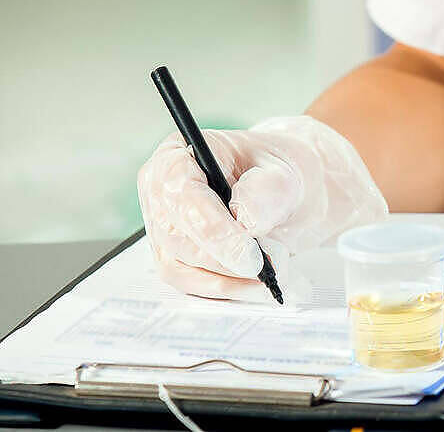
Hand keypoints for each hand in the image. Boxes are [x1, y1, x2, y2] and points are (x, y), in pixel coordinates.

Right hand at [137, 116, 387, 300]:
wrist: (280, 195)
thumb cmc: (274, 175)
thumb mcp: (282, 172)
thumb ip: (267, 191)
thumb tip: (245, 220)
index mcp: (178, 155)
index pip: (181, 193)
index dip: (213, 229)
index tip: (249, 256)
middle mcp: (160, 191)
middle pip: (175, 234)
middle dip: (224, 258)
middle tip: (266, 267)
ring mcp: (162, 227)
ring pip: (180, 264)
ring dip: (227, 278)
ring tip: (268, 274)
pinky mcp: (174, 257)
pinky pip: (189, 282)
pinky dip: (223, 289)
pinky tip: (252, 287)